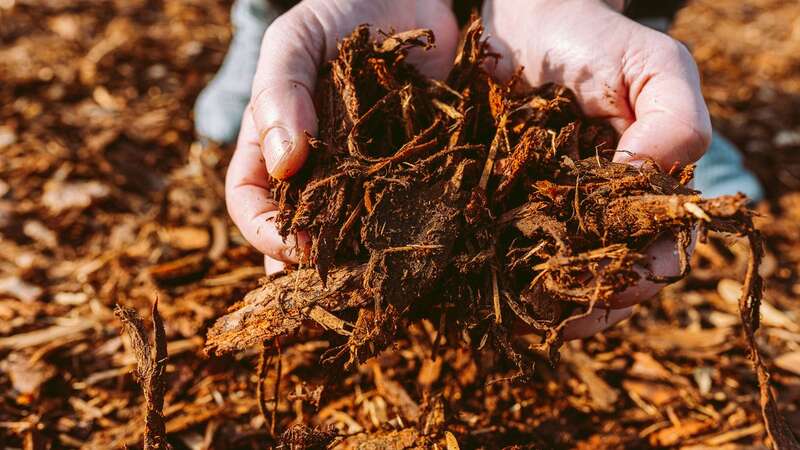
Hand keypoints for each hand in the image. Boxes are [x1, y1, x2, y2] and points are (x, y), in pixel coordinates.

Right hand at [225, 0, 458, 272]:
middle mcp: (317, 172)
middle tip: (340, 288)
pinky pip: (408, 214)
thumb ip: (279, 91)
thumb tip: (283, 164)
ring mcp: (365, 178)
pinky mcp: (414, 175)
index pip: (251, 204)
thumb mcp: (296, 40)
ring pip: (354, 236)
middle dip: (314, 267)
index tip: (296, 246)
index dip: (265, 233)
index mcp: (273, 147)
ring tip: (380, 285)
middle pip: (302, 235)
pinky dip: (412, 237)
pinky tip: (426, 255)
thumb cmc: (342, 12)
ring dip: (362, 264)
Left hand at [483, 0, 710, 337]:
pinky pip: (508, 252)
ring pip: (558, 276)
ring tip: (522, 316)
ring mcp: (554, 213)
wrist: (525, 18)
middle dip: (592, 301)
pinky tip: (491, 292)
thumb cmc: (595, 39)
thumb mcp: (653, 67)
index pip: (662, 249)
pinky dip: (503, 276)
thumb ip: (673, 124)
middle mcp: (605, 211)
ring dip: (546, 302)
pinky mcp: (506, 206)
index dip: (646, 275)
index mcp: (649, 189)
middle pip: (610, 277)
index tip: (621, 286)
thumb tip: (644, 191)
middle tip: (562, 316)